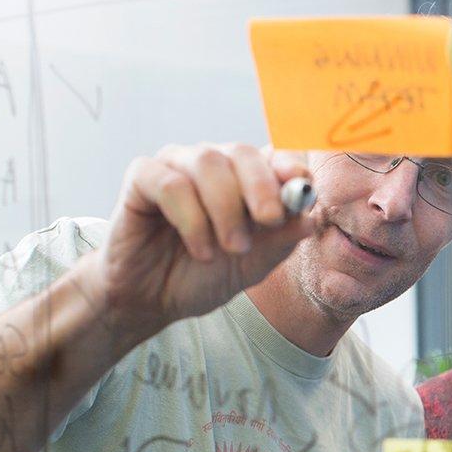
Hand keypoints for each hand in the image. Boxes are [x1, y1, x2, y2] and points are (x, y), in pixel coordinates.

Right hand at [80, 143, 315, 339]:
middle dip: (261, 187)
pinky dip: (191, 220)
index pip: (272, 157)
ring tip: (230, 248)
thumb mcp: (253, 265)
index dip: (288, 166)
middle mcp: (212, 166)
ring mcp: (176, 167)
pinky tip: (199, 250)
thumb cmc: (204, 275)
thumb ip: (280, 242)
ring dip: (225, 209)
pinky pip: (170, 184)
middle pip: (242, 152)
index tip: (300, 186)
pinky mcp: (142, 178)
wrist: (153, 298)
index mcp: (244, 180)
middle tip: (268, 221)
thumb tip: (309, 219)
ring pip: (207, 162)